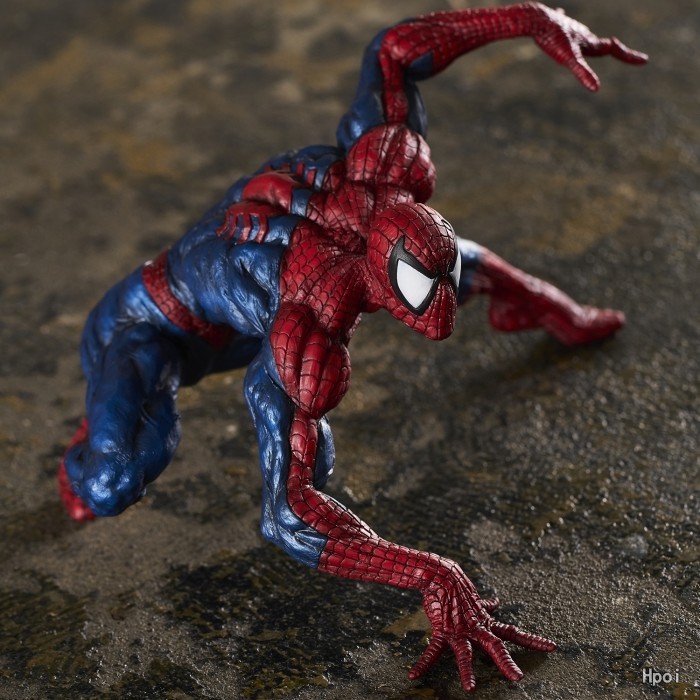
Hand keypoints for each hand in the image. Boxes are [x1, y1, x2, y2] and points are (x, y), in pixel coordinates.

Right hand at [410, 564, 555, 691]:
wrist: (440, 574)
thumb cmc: (458, 586)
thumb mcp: (476, 599)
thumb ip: (487, 606)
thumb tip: (497, 602)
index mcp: (487, 623)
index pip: (515, 633)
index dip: (533, 640)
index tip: (552, 647)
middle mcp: (477, 629)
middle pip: (495, 647)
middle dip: (506, 663)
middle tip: (518, 678)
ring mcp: (460, 631)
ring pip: (466, 653)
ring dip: (467, 671)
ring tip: (470, 689)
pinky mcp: (442, 630)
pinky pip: (433, 651)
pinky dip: (424, 663)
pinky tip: (414, 675)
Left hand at [529, 4, 647, 90]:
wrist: (537, 19)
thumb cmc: (552, 40)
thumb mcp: (568, 60)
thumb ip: (582, 73)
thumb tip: (596, 89)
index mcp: (590, 43)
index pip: (614, 50)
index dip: (629, 56)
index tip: (645, 60)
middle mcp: (583, 34)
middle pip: (600, 44)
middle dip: (612, 49)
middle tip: (623, 52)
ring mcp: (570, 27)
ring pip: (583, 34)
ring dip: (588, 39)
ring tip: (590, 41)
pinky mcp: (556, 22)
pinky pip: (563, 20)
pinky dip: (564, 21)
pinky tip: (561, 14)